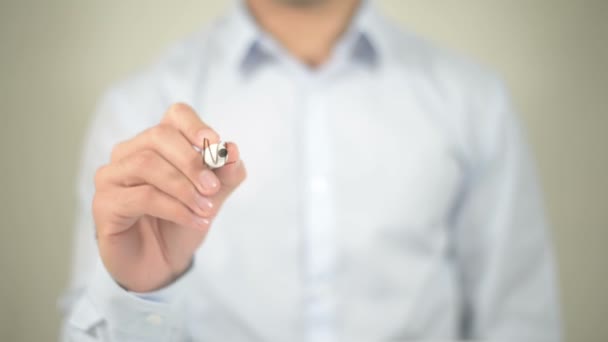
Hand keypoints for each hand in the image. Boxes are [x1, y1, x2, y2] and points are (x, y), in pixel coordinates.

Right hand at [92, 103, 245, 291]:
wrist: (161, 263)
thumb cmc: (182, 222)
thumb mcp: (213, 197)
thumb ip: (226, 175)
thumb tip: (233, 151)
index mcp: (158, 143)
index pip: (175, 115)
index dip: (195, 125)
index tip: (216, 145)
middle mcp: (130, 152)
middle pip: (159, 136)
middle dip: (191, 161)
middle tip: (213, 188)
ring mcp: (112, 176)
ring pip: (147, 164)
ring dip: (183, 188)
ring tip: (206, 210)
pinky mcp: (104, 203)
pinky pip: (141, 196)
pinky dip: (175, 209)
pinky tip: (195, 222)